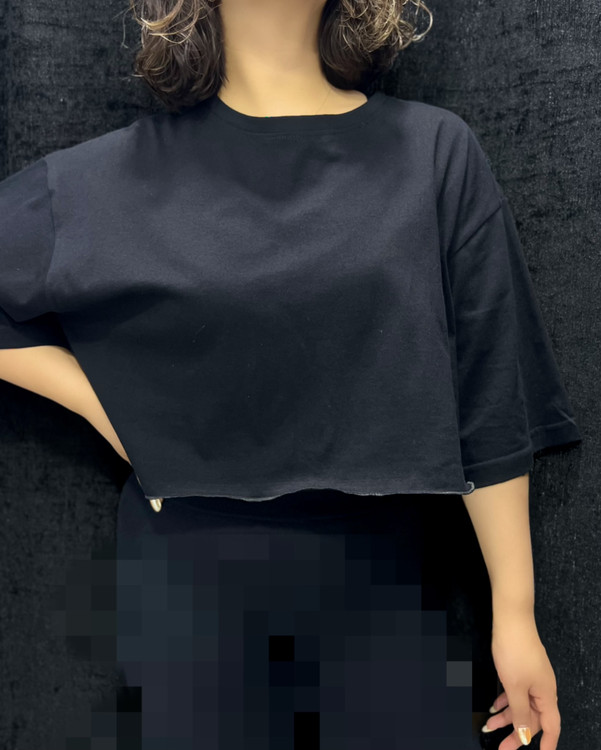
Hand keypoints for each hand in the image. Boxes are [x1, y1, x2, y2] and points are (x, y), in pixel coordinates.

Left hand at [483, 617, 559, 748]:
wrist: (511, 620)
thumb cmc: (514, 652)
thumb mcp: (514, 687)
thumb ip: (519, 713)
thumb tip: (526, 735)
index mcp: (546, 695)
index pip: (551, 726)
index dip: (548, 744)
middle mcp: (543, 689)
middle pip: (533, 718)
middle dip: (517, 733)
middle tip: (500, 747)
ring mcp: (532, 678)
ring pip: (521, 705)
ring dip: (507, 717)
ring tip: (489, 727)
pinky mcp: (523, 669)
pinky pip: (516, 692)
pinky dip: (506, 701)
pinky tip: (494, 707)